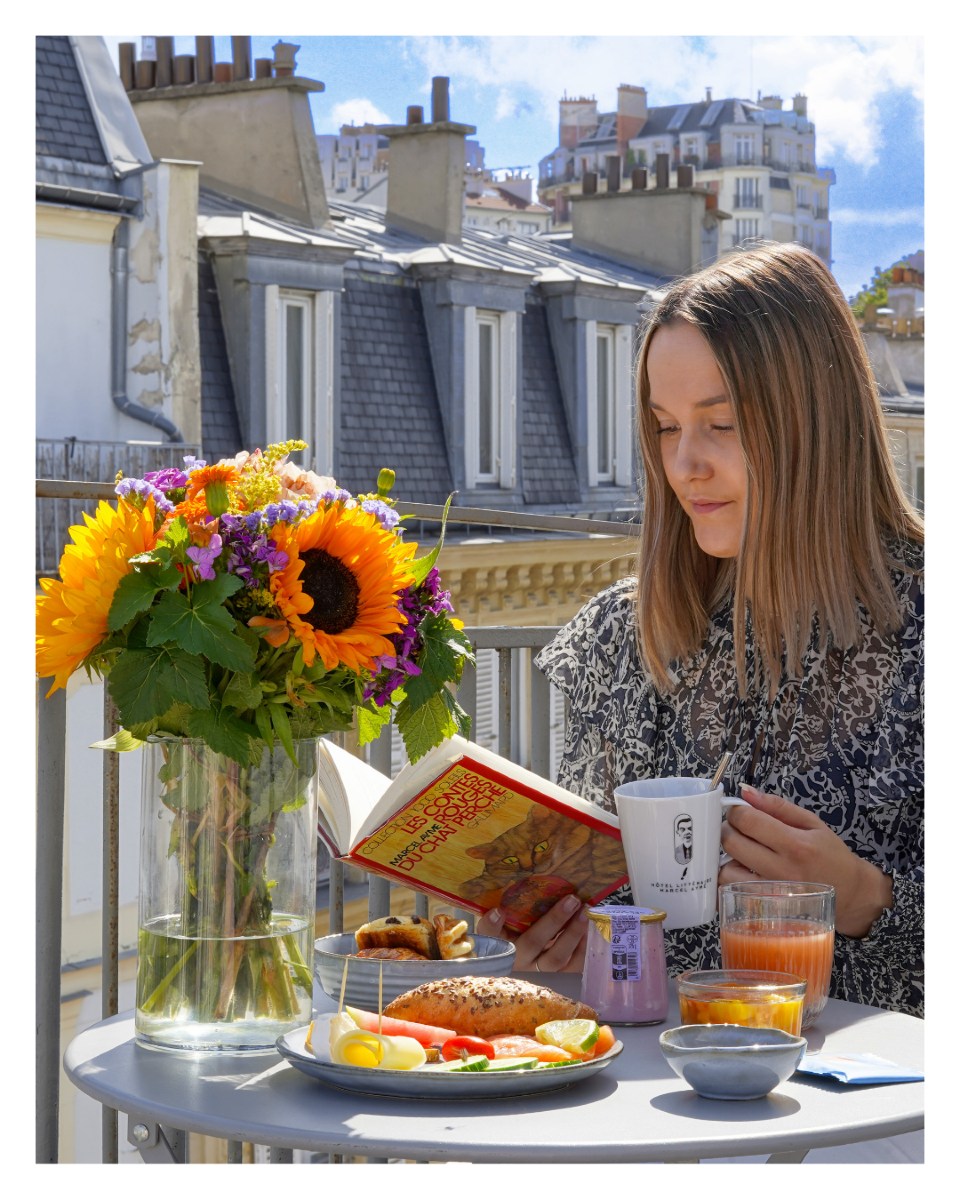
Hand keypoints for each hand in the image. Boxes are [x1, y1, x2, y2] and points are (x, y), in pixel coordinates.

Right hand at [476, 894, 587, 972]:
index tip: (498, 911)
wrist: (523, 976)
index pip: (494, 939)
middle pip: (535, 943)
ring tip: (584, 912)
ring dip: (573, 934)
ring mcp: (541, 977)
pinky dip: (583, 949)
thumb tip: (498, 912)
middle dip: (554, 920)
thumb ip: (492, 927)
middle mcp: (520, 967)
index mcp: (502, 952)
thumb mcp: (495, 939)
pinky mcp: (560, 982)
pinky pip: (574, 968)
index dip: (493, 927)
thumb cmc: (508, 949)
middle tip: (571, 899)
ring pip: (558, 958)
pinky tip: (588, 930)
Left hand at [719, 785, 893, 937]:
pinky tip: (742, 870)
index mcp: (795, 845)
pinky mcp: (764, 907)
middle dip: (728, 829)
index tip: (740, 811)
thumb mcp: (812, 823)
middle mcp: (781, 870)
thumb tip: (745, 791)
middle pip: (732, 843)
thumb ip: (777, 806)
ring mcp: (771, 893)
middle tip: (739, 829)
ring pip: (726, 871)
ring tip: (741, 851)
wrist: (850, 894)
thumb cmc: (831, 856)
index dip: (736, 811)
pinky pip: (732, 891)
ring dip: (726, 856)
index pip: (748, 821)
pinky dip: (729, 877)